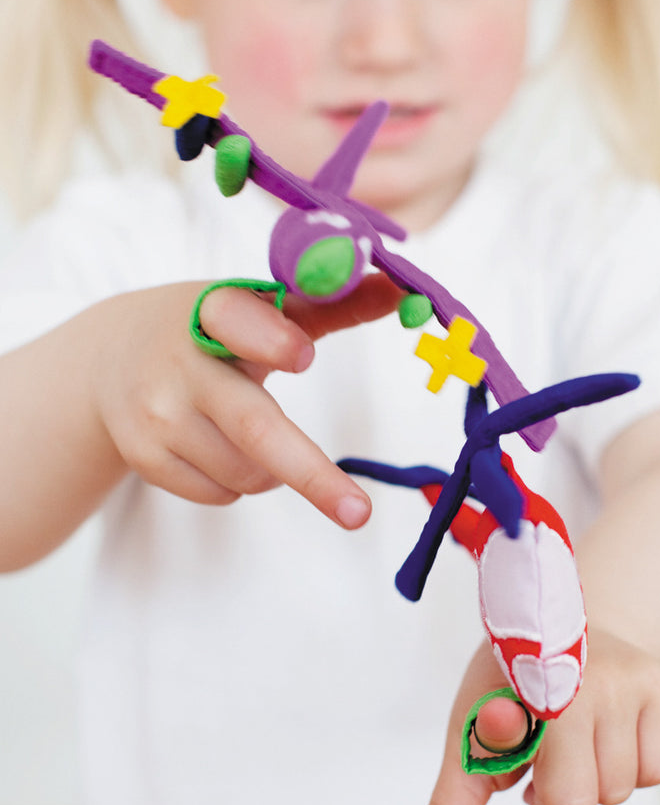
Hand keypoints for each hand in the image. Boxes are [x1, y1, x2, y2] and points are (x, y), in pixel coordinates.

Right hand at [88, 274, 401, 526]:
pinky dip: (239, 482)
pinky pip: (221, 493)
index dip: (273, 340)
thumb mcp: (259, 305)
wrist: (109, 355)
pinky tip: (219, 446)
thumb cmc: (211, 327)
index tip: (304, 355)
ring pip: (247, 472)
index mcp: (214, 311)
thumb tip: (404, 290)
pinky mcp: (143, 457)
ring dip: (276, 469)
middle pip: (254, 428)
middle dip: (313, 475)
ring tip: (256, 432)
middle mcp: (180, 364)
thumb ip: (332, 303)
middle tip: (359, 514)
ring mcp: (157, 415)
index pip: (241, 322)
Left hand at [390, 629, 659, 804]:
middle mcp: (585, 679)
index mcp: (528, 687)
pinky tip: (608, 736)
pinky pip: (658, 769)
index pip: (543, 782)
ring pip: (620, 790)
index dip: (514, 759)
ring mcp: (628, 680)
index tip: (502, 714)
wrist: (563, 623)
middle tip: (543, 750)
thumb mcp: (470, 741)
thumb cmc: (507, 691)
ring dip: (594, 780)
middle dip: (556, 793)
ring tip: (573, 739)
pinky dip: (635, 767)